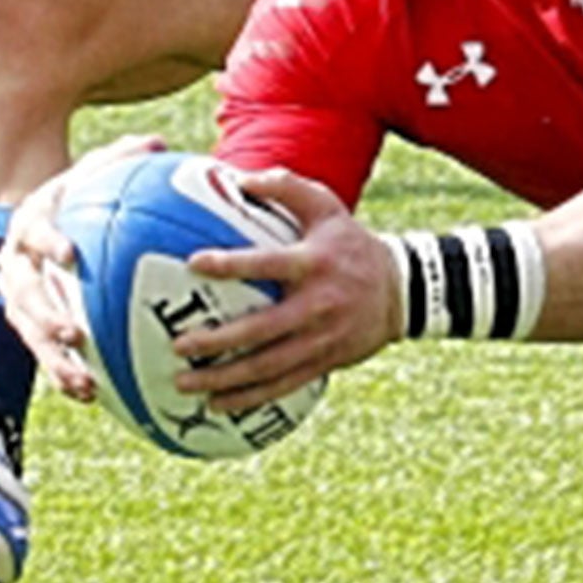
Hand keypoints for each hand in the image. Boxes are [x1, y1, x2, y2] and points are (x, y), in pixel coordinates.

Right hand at [0, 134, 165, 401]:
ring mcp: (18, 299)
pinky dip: (65, 373)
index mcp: (30, 225)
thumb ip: (119, 161)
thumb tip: (154, 143)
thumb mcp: (93, 176)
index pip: (34, 232)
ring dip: (54, 359)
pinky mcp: (28, 326)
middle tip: (72, 332)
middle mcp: (15, 265)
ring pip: (28, 334)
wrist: (38, 226)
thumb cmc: (77, 199)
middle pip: (22, 294)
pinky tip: (94, 394)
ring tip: (84, 381)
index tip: (70, 255)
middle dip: (44, 315)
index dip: (49, 242)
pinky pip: (43, 355)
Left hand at [168, 169, 403, 413]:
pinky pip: (283, 385)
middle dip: (219, 340)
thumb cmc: (350, 243)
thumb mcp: (327, 206)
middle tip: (179, 344)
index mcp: (314, 264)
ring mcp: (323, 338)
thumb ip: (285, 187)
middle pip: (263, 328)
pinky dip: (250, 398)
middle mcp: (319, 304)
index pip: (269, 264)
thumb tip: (237, 179)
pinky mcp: (325, 361)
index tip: (194, 263)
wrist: (403, 290)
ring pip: (269, 366)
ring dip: (225, 379)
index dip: (233, 264)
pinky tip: (218, 404)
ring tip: (185, 383)